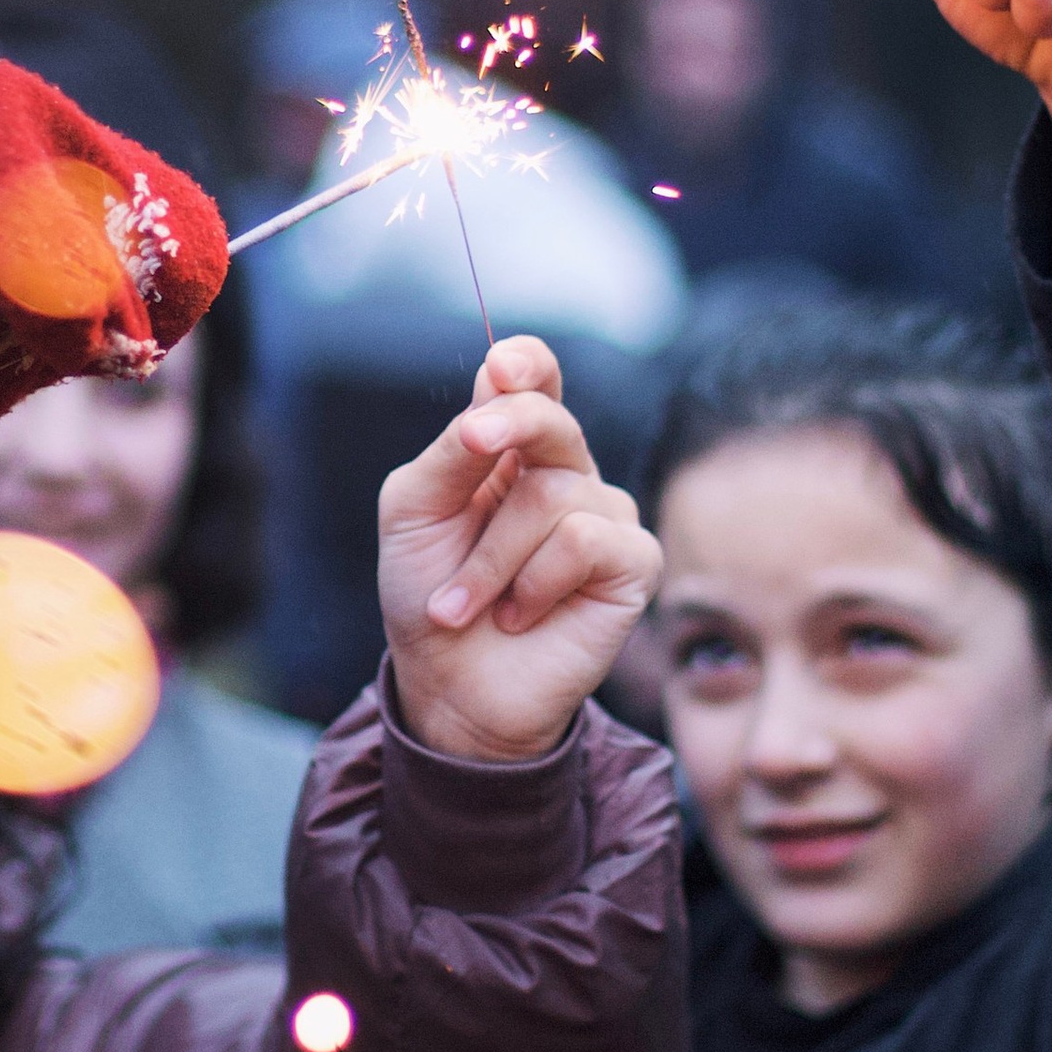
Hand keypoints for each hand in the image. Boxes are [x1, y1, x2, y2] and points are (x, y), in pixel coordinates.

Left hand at [380, 337, 660, 764]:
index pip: (536, 382)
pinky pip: (585, 540)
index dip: (526, 365)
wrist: (450, 686)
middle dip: (508, 426)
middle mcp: (564, 474)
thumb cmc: (429, 594)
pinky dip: (535, 581)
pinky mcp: (634, 563)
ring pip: (554, 495)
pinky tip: (520, 614)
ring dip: (491, 558)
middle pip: (552, 420)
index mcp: (511, 450)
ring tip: (467, 604)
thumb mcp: (417, 510)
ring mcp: (605, 516)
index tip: (500, 369)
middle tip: (472, 445)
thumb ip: (454, 448)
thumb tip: (493, 383)